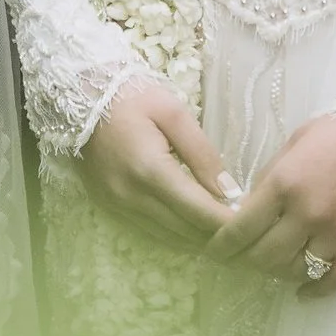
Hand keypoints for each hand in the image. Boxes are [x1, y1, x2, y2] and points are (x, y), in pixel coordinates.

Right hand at [81, 77, 242, 250]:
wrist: (79, 94)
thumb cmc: (132, 96)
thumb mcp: (173, 112)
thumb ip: (202, 153)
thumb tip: (230, 191)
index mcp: (151, 171)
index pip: (199, 212)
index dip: (229, 223)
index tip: (256, 223)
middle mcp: (132, 197)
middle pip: (185, 233)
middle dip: (218, 236)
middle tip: (248, 231)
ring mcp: (118, 206)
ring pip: (169, 239)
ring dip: (199, 240)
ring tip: (228, 234)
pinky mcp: (110, 208)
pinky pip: (151, 233)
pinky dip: (177, 235)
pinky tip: (195, 229)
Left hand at [207, 108, 335, 295]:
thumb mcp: (296, 141)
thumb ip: (272, 176)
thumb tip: (249, 206)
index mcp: (285, 183)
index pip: (241, 228)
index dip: (222, 246)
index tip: (214, 252)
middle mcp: (308, 212)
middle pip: (266, 257)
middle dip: (249, 262)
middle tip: (244, 260)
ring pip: (299, 271)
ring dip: (281, 273)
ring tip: (275, 267)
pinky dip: (317, 290)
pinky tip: (303, 293)